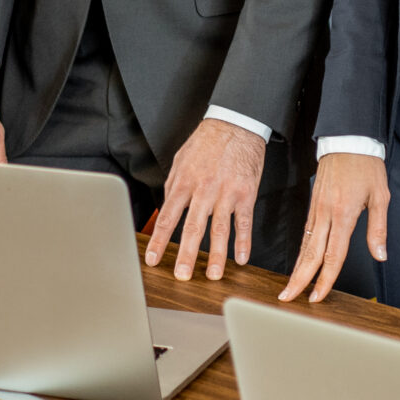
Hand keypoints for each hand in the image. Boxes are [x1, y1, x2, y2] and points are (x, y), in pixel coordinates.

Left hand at [144, 119, 266, 279]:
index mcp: (184, 182)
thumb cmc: (206, 142)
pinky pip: (244, 222)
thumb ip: (173, 186)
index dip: (160, 241)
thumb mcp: (181, 160)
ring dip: (217, 256)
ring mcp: (226, 193)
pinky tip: (241, 258)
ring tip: (214, 275)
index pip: (168, 218)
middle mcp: (204, 190)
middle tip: (182, 276)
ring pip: (220, 230)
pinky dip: (244, 242)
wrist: (236, 124)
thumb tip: (166, 209)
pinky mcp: (246, 193)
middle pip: (193, 228)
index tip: (153, 260)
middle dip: (187, 255)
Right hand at [279, 151, 389, 302]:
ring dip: (297, 268)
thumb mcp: (380, 197)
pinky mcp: (313, 204)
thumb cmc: (366, 166)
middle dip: (300, 279)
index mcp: (343, 214)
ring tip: (290, 286)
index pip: (333, 255)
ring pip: (305, 245)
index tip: (317, 296)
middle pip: (311, 254)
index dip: (325, 279)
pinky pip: (305, 233)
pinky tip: (299, 262)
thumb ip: (378, 229)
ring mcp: (316, 209)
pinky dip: (301, 251)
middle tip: (289, 298)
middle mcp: (326, 214)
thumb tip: (380, 255)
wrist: (348, 141)